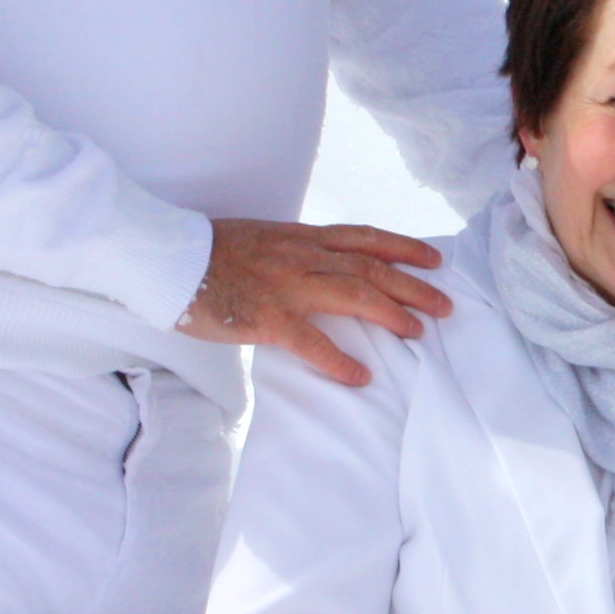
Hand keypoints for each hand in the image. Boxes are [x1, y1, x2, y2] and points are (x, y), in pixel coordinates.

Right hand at [177, 218, 450, 387]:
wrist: (168, 257)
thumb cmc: (210, 252)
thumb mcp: (263, 239)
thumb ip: (296, 251)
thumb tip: (323, 266)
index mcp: (302, 237)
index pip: (365, 238)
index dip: (404, 248)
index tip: (435, 260)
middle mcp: (303, 256)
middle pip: (373, 268)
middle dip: (415, 287)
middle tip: (445, 306)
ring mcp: (287, 286)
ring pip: (355, 296)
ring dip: (393, 315)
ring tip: (419, 333)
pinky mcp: (267, 319)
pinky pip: (313, 343)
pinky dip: (340, 361)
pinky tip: (362, 376)